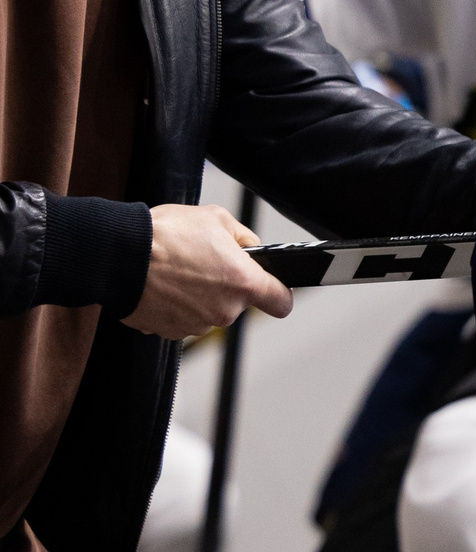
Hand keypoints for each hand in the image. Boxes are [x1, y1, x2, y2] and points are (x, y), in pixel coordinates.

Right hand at [122, 205, 292, 338]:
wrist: (118, 255)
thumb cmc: (166, 235)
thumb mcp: (216, 219)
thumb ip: (243, 238)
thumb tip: (251, 248)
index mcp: (243, 283)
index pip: (280, 302)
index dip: (278, 294)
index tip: (273, 289)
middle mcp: (223, 311)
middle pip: (237, 303)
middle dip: (225, 285)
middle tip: (202, 263)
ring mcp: (195, 325)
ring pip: (207, 311)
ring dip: (198, 295)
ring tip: (177, 271)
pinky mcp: (168, 332)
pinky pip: (180, 318)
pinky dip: (174, 305)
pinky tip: (162, 284)